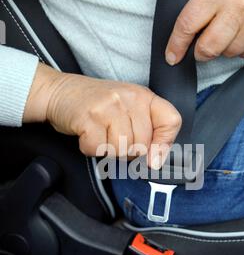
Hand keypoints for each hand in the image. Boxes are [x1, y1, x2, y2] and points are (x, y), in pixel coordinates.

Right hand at [23, 63, 181, 168]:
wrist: (61, 91)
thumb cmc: (97, 104)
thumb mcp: (128, 109)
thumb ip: (146, 130)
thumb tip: (155, 162)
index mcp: (143, 96)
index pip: (171, 121)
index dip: (164, 144)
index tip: (153, 157)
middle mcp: (129, 99)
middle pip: (142, 145)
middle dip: (127, 151)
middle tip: (114, 138)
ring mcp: (109, 107)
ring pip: (122, 150)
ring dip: (108, 150)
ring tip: (100, 134)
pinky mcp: (88, 117)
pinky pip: (98, 149)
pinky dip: (91, 148)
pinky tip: (88, 134)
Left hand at [166, 0, 243, 62]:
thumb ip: (199, 12)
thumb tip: (180, 45)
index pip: (188, 24)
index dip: (177, 45)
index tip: (172, 57)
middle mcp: (238, 7)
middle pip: (208, 48)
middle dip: (201, 52)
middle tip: (202, 47)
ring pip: (227, 54)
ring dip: (223, 48)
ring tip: (230, 29)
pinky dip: (240, 48)